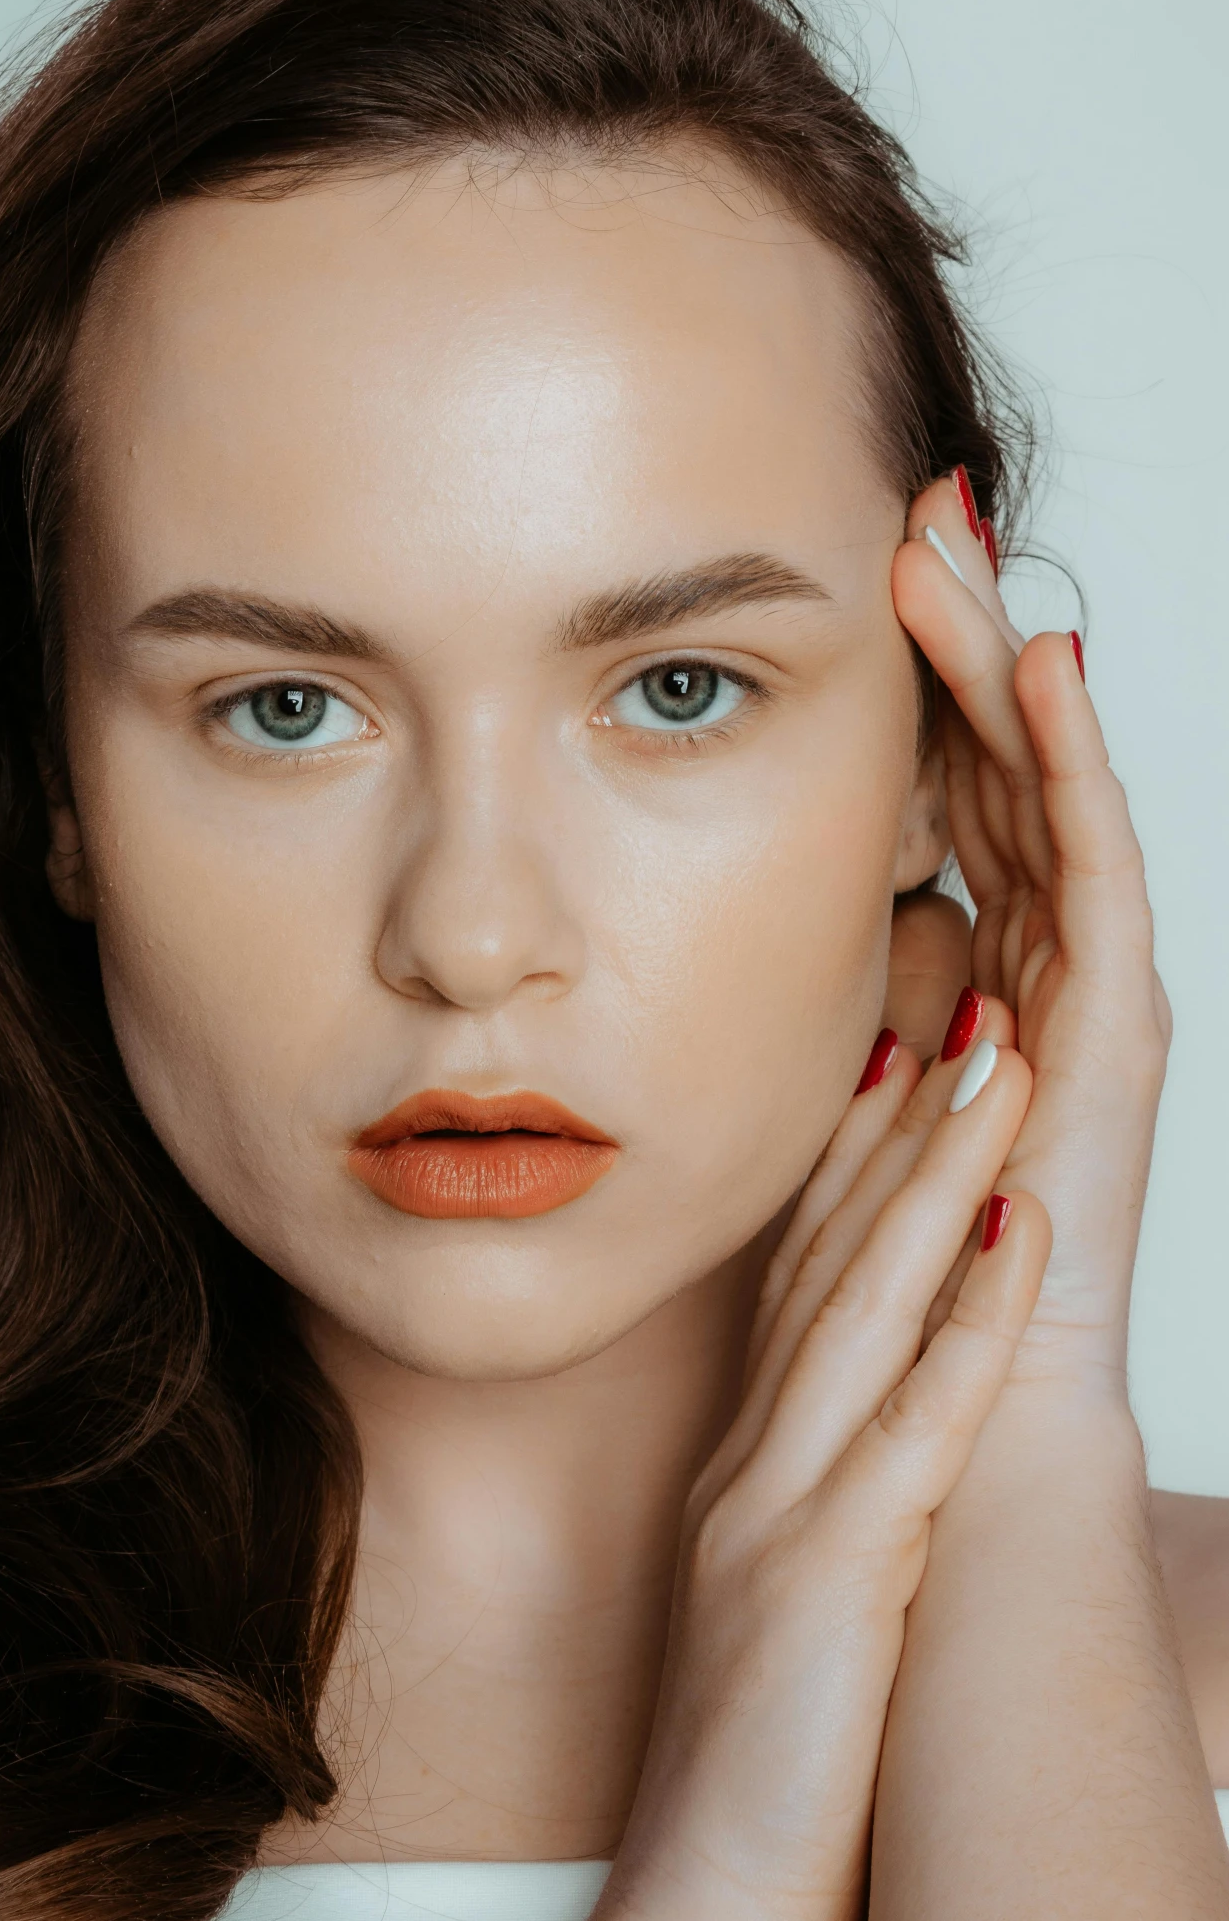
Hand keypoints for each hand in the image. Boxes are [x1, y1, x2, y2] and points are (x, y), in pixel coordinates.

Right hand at [514, 1026, 1050, 1920]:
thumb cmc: (752, 1780)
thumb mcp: (775, 1612)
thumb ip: (805, 1511)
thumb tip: (859, 1449)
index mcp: (747, 1471)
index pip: (799, 1283)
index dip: (847, 1164)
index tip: (890, 1061)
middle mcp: (758, 1466)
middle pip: (831, 1261)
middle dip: (899, 1127)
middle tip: (954, 1005)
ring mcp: (787, 1511)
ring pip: (870, 1308)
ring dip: (937, 1179)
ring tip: (997, 1067)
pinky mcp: (836, 1577)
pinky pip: (917, 1424)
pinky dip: (970, 1319)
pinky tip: (1015, 1237)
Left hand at [892, 481, 1170, 1384]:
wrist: (960, 1415)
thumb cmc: (890, 1267)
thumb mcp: (839, 1081)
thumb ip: (841, 985)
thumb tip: (804, 891)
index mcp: (978, 957)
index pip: (951, 781)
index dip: (918, 673)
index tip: (865, 558)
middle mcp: (1042, 955)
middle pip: (1005, 758)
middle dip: (965, 634)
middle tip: (923, 506)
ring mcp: (1089, 988)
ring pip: (1050, 787)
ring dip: (1008, 665)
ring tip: (966, 553)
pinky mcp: (1117, 1033)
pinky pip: (1097, 871)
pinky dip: (1071, 767)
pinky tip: (1045, 670)